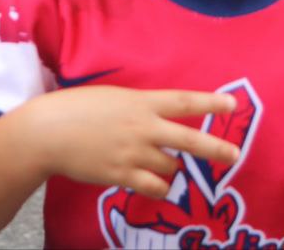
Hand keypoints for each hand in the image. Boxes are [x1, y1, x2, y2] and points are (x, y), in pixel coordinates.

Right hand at [16, 86, 239, 197]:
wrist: (48, 132)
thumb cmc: (77, 108)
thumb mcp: (114, 97)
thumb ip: (139, 107)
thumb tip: (159, 119)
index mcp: (141, 102)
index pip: (184, 100)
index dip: (210, 102)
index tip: (233, 103)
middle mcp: (143, 128)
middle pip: (189, 140)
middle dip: (215, 148)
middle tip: (235, 154)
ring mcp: (133, 153)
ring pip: (171, 167)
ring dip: (172, 168)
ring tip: (162, 163)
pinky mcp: (121, 175)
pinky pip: (153, 186)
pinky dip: (159, 186)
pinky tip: (155, 183)